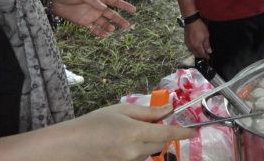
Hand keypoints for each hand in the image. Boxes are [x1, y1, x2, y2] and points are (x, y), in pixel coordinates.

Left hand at [50, 0, 135, 37]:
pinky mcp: (84, 23)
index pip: (114, 2)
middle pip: (111, 15)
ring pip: (104, 23)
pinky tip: (105, 35)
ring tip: (113, 30)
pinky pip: (94, 29)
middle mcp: (97, 7)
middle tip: (128, 26)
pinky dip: (100, 33)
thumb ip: (93, 1)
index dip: (124, 6)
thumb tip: (104, 8)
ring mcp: (91, 16)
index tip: (133, 10)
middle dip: (119, 20)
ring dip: (109, 27)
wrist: (55, 2)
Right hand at [62, 103, 194, 160]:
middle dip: (164, 133)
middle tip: (156, 120)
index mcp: (135, 133)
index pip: (167, 133)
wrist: (69, 146)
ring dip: (151, 141)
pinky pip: (139, 158)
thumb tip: (169, 108)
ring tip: (132, 130)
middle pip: (161, 143)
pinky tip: (125, 141)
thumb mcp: (122, 110)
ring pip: (150, 151)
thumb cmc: (94, 123)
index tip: (194, 130)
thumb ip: (148, 111)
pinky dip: (140, 149)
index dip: (183, 131)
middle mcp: (135, 152)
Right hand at [184, 19, 211, 58]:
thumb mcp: (206, 35)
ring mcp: (188, 44)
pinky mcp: (185, 41)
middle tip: (206, 55)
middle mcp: (191, 46)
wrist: (191, 21)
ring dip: (197, 53)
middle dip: (201, 55)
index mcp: (197, 46)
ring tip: (201, 51)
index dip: (206, 56)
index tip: (208, 57)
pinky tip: (196, 47)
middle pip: (196, 54)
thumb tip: (209, 51)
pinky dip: (193, 49)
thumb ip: (207, 45)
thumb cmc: (199, 27)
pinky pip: (190, 48)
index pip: (202, 54)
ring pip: (192, 52)